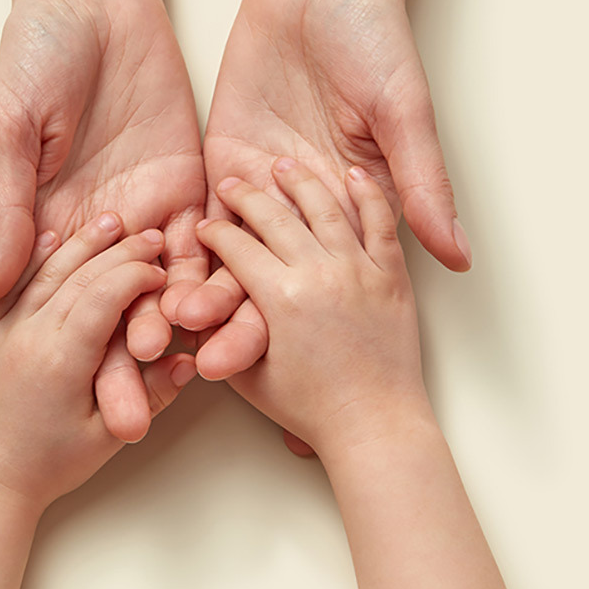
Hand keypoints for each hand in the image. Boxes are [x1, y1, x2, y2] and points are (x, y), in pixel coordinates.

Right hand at [0, 0, 206, 437]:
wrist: (95, 0)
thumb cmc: (34, 56)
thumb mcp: (7, 129)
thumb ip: (7, 204)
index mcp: (56, 224)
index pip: (67, 303)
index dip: (75, 350)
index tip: (84, 401)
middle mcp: (107, 228)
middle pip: (120, 308)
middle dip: (127, 363)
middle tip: (135, 418)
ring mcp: (154, 208)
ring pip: (172, 283)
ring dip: (182, 329)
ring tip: (192, 375)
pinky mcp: (195, 182)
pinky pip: (214, 236)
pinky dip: (221, 272)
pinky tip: (230, 310)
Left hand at [0, 214, 196, 506]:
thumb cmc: (46, 466)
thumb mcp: (106, 436)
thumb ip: (152, 394)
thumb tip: (189, 360)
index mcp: (62, 360)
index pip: (106, 295)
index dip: (138, 275)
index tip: (162, 267)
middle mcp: (30, 335)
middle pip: (81, 275)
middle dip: (120, 251)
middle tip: (150, 235)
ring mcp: (5, 330)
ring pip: (48, 272)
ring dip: (83, 243)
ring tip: (111, 223)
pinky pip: (13, 285)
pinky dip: (36, 258)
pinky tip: (53, 237)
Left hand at [177, 0, 467, 385]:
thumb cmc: (374, 41)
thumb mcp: (403, 111)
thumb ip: (419, 182)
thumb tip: (458, 256)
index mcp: (350, 209)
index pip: (325, 282)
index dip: (298, 323)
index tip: (269, 359)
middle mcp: (302, 212)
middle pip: (270, 281)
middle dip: (236, 323)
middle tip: (203, 365)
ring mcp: (257, 192)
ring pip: (227, 258)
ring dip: (199, 293)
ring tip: (169, 330)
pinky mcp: (220, 165)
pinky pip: (197, 214)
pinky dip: (176, 245)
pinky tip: (151, 276)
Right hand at [195, 158, 424, 451]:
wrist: (375, 424)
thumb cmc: (313, 410)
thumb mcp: (249, 378)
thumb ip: (222, 337)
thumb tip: (196, 316)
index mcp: (280, 297)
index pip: (236, 247)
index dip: (214, 231)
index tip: (205, 223)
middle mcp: (319, 273)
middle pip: (274, 217)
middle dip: (246, 196)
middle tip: (232, 183)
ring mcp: (359, 270)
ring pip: (325, 208)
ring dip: (300, 182)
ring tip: (285, 165)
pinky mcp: (391, 275)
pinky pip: (381, 223)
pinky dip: (368, 194)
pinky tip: (353, 174)